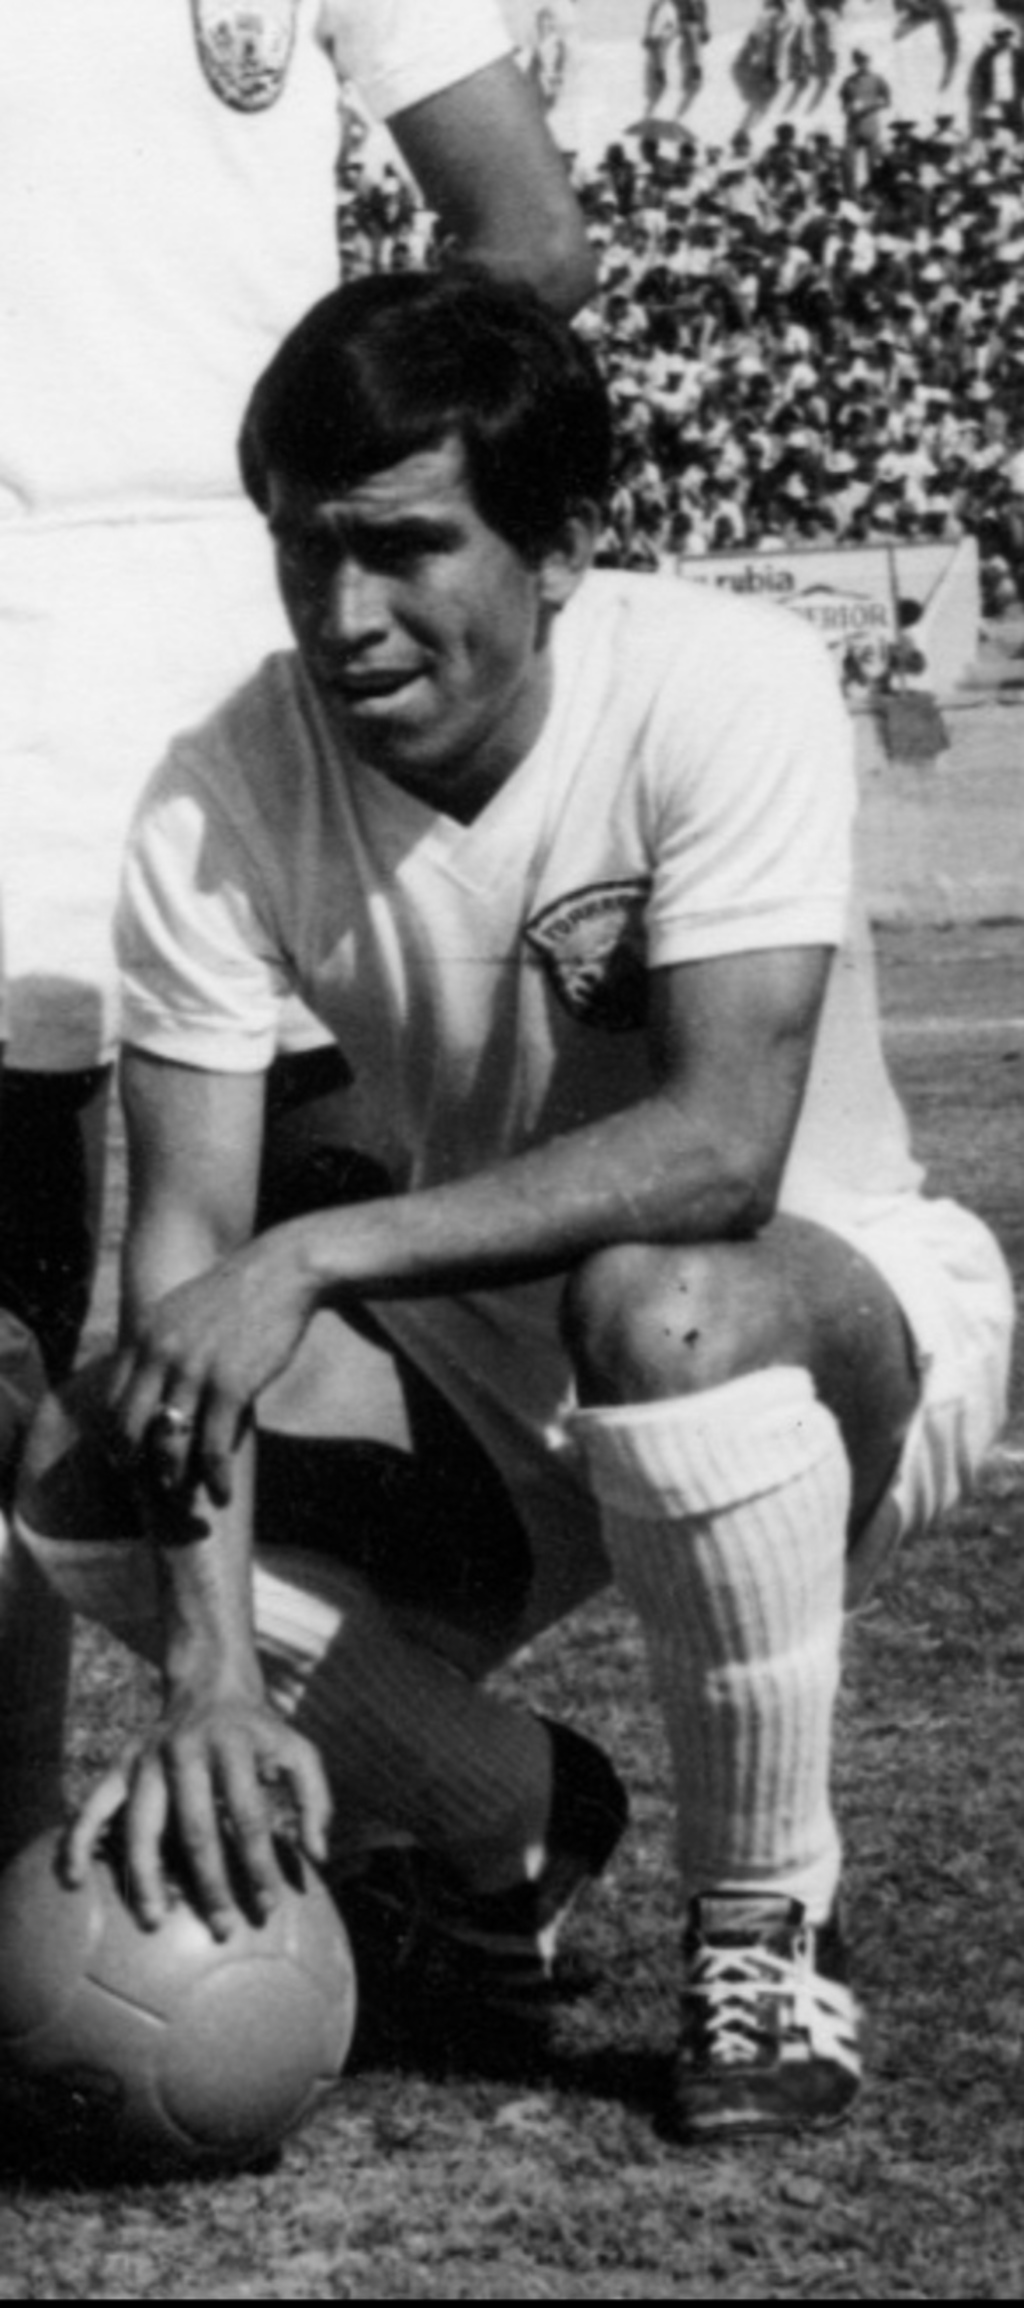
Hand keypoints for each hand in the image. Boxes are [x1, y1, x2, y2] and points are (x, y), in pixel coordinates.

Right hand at [63, 1689, 332, 1941]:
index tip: (268, 1906)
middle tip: (223, 1929)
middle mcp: (186, 1752)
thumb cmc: (259, 1731)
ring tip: (156, 1921)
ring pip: (140, 1823)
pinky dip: (78, 1839)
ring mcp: (147, 1759)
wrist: (211, 1682)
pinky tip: (73, 1879)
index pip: (248, 1816)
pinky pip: (92, 1805)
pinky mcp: (122, 1764)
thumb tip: (318, 1856)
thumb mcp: (299, 1750)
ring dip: (147, 1874)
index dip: (259, 1864)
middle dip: (210, 1883)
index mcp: (233, 1747)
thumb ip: (314, 1799)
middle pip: (195, 1828)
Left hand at [110, 1232, 317, 1504]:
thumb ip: (162, 1341)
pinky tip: (221, 1492)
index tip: (124, 1453)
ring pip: (169, 1441)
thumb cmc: (239, 1293)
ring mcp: (194, 1370)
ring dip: (172, 1476)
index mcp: (146, 1332)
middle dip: (133, 1460)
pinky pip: (212, 1446)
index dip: (116, 1431)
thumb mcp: (184, 1307)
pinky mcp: (231, 1386)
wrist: (283, 1270)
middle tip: (144, 1481)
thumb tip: (155, 1378)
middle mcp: (161, 1352)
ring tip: (181, 1494)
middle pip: (130, 1423)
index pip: (114, 1395)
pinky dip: (214, 1476)